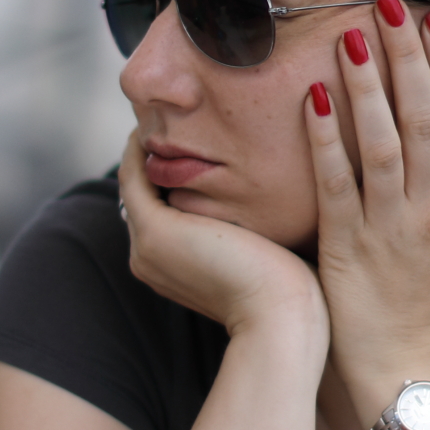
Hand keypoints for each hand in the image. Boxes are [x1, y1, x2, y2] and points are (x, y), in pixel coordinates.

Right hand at [116, 132, 328, 353]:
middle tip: (177, 113)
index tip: (196, 136)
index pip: (165, 209)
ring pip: (138, 181)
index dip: (175, 173)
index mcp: (173, 268)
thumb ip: (258, 226)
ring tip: (166, 109)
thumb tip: (281, 197)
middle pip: (146, 194)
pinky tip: (163, 118)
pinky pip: (135, 174)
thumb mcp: (271, 251)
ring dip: (149, 145)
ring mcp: (146, 247)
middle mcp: (150, 259)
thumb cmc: (293, 292)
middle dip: (159, 155)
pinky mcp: (153, 230)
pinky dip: (141, 146)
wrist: (282, 320)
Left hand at [307, 0, 429, 423]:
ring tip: (353, 35)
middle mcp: (428, 209)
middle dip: (409, 59)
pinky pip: (336, 183)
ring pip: (382, 143)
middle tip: (391, 4)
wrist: (405, 369)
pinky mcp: (345, 244)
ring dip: (369, 86)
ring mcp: (387, 226)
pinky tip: (315, 96)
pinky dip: (327, 138)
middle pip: (426, 119)